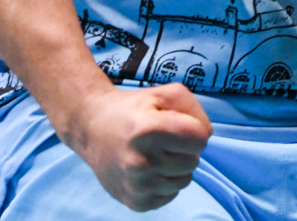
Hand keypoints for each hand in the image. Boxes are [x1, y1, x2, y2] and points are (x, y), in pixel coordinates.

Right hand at [65, 83, 211, 211]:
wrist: (92, 128)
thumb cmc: (133, 109)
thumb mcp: (164, 93)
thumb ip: (194, 109)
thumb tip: (205, 137)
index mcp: (148, 130)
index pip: (200, 138)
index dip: (193, 129)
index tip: (177, 123)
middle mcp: (140, 161)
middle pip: (194, 161)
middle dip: (184, 148)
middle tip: (161, 139)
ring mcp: (137, 186)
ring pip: (185, 180)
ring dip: (176, 166)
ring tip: (154, 153)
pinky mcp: (135, 203)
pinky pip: (171, 194)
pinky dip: (165, 182)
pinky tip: (147, 169)